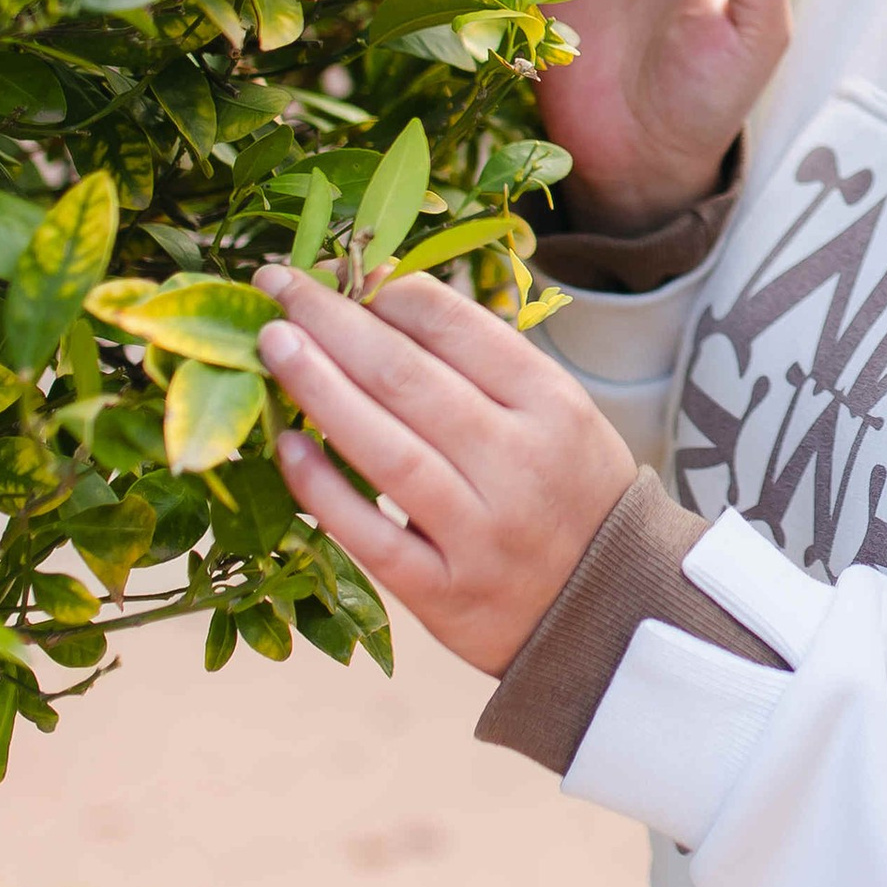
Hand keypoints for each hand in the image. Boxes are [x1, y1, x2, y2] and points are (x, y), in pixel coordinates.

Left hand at [257, 266, 636, 675]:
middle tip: (278, 287)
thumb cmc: (571, 494)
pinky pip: (371, 535)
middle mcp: (518, 464)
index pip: (456, 328)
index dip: (388, 291)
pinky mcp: (445, 594)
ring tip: (272, 344)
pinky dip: (323, 490)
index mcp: (552, 406)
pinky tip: (287, 448)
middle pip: (407, 378)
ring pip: (385, 450)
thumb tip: (383, 299)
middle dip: (333, 322)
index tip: (343, 274)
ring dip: (318, 388)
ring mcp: (480, 533)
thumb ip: (484, 366)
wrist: (614, 612)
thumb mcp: (559, 416)